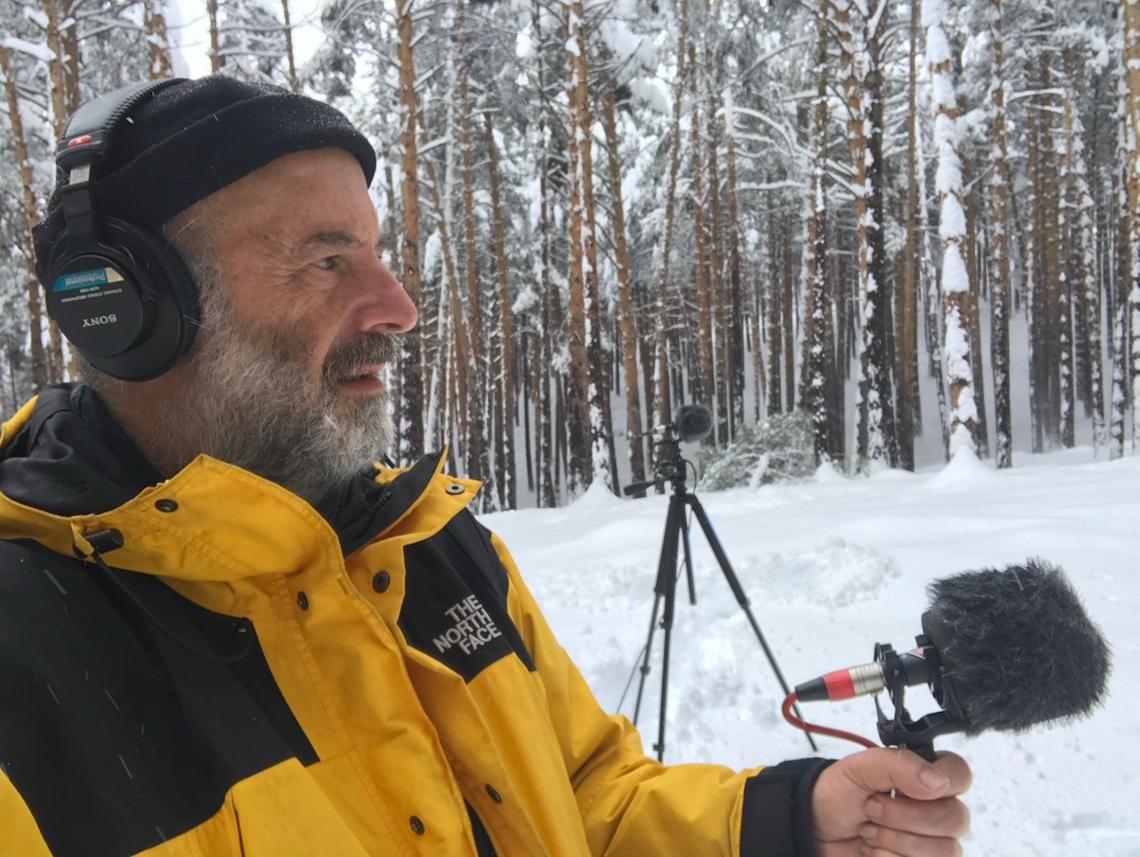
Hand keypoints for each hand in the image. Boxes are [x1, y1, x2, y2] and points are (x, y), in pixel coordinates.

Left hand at [811, 748, 970, 856]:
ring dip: (894, 840)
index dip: (943, 781)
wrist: (816, 829)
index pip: (961, 775)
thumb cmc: (838, 796)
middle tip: (871, 807)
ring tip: (869, 829)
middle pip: (955, 818)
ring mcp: (931, 842)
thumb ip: (897, 764)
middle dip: (904, 816)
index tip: (908, 789)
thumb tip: (937, 781)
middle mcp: (935, 810)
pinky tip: (874, 850)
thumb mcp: (858, 768)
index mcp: (924, 778)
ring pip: (944, 850)